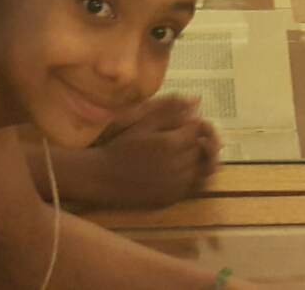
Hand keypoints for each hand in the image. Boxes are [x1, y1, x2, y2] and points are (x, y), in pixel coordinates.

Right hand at [85, 95, 219, 207]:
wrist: (103, 177)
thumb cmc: (121, 146)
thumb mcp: (142, 124)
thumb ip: (170, 113)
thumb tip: (196, 106)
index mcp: (168, 144)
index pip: (196, 132)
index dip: (191, 127)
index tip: (181, 126)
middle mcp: (175, 166)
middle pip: (199, 150)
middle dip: (193, 142)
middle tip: (180, 139)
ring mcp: (174, 186)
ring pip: (201, 170)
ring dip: (196, 160)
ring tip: (183, 154)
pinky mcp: (171, 199)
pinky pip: (193, 187)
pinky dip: (193, 177)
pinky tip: (181, 170)